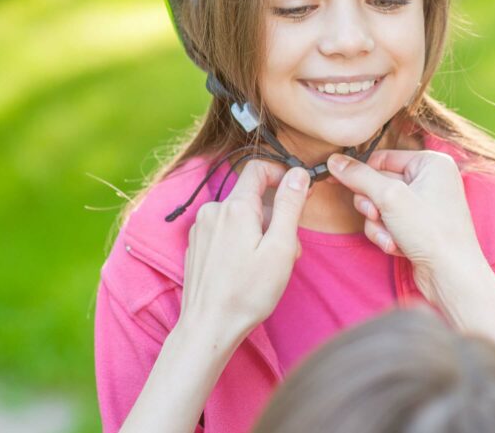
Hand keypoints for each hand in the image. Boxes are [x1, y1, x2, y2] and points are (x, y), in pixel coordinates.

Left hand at [178, 161, 307, 351]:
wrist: (209, 327)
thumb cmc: (247, 292)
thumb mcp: (280, 247)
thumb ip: (290, 205)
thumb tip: (298, 174)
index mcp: (235, 207)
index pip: (258, 168)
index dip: (282, 174)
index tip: (297, 193)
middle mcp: (213, 211)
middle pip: (252, 196)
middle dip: (275, 214)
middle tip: (289, 247)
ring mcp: (201, 229)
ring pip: (240, 215)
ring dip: (260, 230)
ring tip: (269, 264)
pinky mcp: (197, 245)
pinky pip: (225, 230)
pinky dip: (242, 241)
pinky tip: (248, 269)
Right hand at [326, 150, 489, 306]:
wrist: (451, 275)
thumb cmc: (432, 232)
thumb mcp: (390, 198)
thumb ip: (359, 177)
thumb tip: (335, 161)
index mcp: (431, 163)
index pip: (383, 158)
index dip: (362, 173)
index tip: (337, 180)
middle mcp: (430, 180)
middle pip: (379, 183)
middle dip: (373, 206)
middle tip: (377, 215)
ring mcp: (424, 204)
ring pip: (380, 207)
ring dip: (378, 224)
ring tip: (391, 237)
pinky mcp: (418, 226)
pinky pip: (389, 223)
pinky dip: (387, 235)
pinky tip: (397, 246)